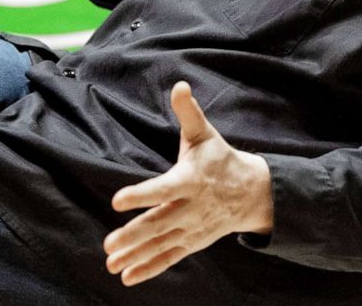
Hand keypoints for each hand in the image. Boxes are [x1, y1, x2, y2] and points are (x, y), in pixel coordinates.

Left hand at [103, 82, 272, 286]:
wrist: (253, 193)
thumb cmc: (220, 158)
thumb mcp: (205, 134)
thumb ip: (188, 112)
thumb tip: (179, 85)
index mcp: (191, 180)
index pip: (164, 189)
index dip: (141, 194)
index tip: (118, 200)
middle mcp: (191, 208)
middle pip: (159, 223)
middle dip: (134, 235)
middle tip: (109, 244)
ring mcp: (192, 228)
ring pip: (161, 244)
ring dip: (136, 255)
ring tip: (112, 263)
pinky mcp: (192, 242)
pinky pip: (170, 257)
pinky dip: (150, 268)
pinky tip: (127, 276)